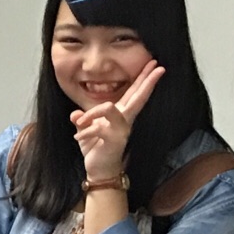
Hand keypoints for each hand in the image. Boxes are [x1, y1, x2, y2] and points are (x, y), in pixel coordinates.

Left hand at [70, 60, 164, 180]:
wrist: (98, 169)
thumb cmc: (95, 148)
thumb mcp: (86, 129)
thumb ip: (83, 118)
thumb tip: (75, 114)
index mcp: (120, 114)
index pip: (133, 93)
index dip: (143, 79)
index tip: (155, 64)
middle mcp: (125, 120)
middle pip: (138, 97)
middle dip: (147, 81)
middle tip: (158, 66)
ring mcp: (121, 129)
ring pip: (108, 107)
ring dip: (91, 113)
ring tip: (80, 123)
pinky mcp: (114, 139)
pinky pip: (96, 128)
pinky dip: (83, 132)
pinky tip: (78, 137)